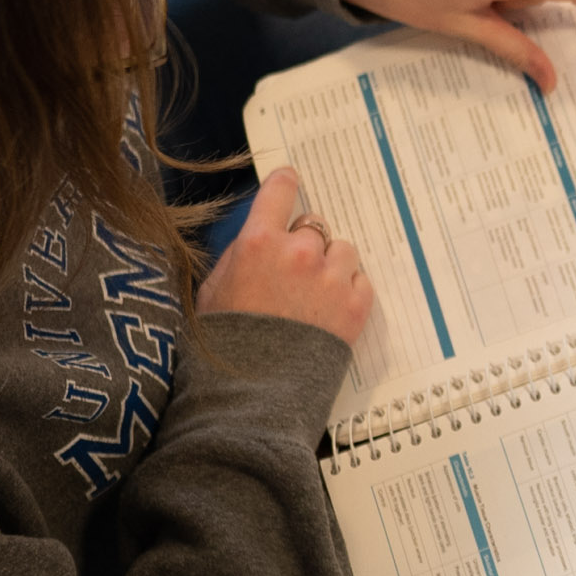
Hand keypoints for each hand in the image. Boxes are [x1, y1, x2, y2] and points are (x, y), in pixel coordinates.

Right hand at [200, 172, 373, 340]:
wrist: (254, 393)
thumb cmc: (226, 344)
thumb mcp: (214, 290)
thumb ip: (240, 254)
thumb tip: (262, 233)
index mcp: (258, 242)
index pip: (281, 190)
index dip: (286, 184)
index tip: (290, 182)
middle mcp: (299, 252)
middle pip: (313, 224)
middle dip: (305, 243)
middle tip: (294, 272)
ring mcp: (331, 278)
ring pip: (343, 249)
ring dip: (332, 265)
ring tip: (315, 294)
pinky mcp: (357, 305)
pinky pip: (361, 279)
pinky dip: (350, 290)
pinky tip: (331, 311)